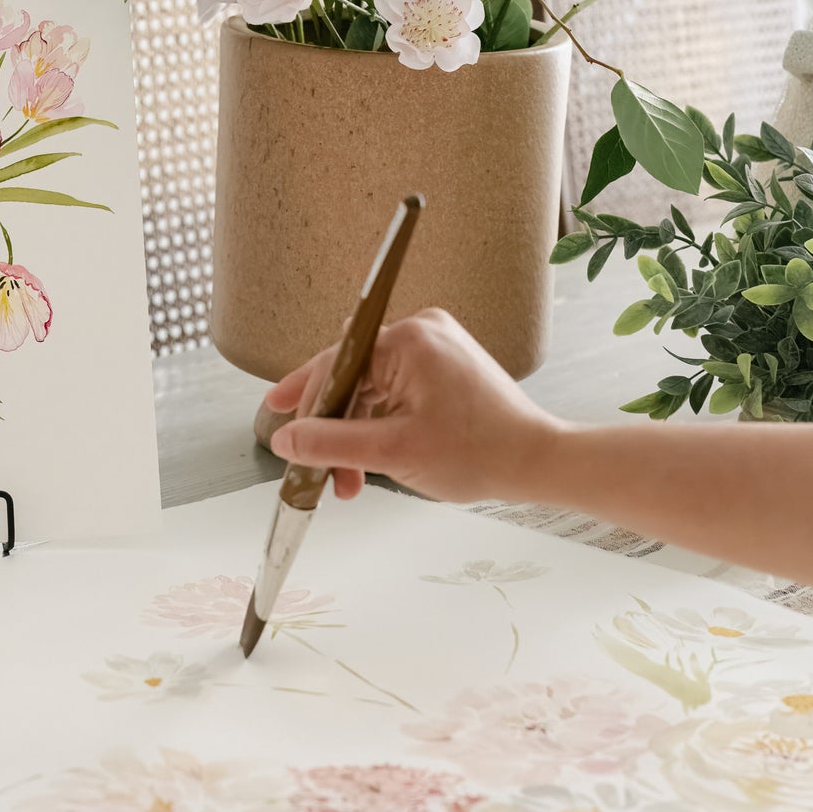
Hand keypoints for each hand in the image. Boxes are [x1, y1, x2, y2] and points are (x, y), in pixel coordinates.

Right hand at [265, 308, 560, 504]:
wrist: (536, 461)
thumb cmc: (482, 453)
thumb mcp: (393, 452)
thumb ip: (331, 444)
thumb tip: (285, 439)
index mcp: (408, 340)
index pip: (335, 365)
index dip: (303, 398)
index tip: (276, 417)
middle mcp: (421, 331)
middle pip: (350, 376)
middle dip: (333, 427)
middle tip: (316, 468)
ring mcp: (435, 346)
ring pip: (370, 388)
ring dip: (356, 433)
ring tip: (350, 480)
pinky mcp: (444, 365)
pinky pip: (393, 390)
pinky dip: (380, 424)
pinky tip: (372, 460)